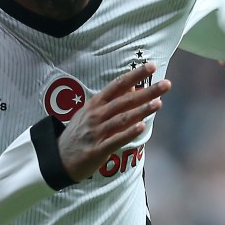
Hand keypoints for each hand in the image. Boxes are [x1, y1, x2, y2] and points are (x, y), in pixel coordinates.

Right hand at [58, 63, 170, 181]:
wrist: (58, 158)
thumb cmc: (79, 133)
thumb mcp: (91, 112)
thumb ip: (112, 101)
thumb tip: (133, 87)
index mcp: (95, 103)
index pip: (118, 84)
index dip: (135, 75)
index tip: (152, 65)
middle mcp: (96, 115)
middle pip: (124, 100)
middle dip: (147, 91)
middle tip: (166, 84)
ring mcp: (96, 132)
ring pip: (122, 118)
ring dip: (141, 110)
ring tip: (159, 103)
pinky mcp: (97, 149)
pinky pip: (115, 140)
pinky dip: (128, 133)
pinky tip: (142, 127)